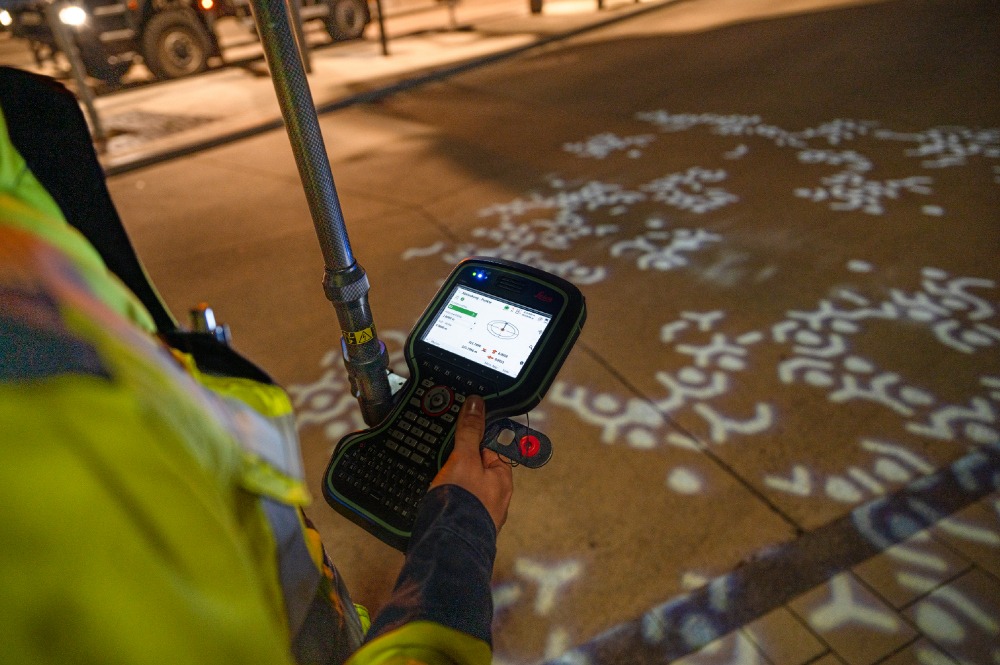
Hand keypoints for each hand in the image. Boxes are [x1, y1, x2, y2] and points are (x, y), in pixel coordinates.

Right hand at [431, 395, 513, 531]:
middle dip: (459, 459)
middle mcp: (494, 497)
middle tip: (442, 454)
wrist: (446, 549)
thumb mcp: (464, 459)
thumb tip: (477, 404)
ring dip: (449, 479)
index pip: (492, 446)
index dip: (474, 435)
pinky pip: (453, 502)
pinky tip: (432, 496)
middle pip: (476, 466)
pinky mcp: (460, 523)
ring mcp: (477, 512)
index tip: (459, 428)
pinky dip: (443, 496)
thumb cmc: (462, 506)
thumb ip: (469, 432)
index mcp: (502, 479)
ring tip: (434, 477)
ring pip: (463, 485)